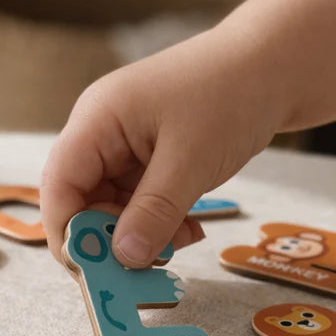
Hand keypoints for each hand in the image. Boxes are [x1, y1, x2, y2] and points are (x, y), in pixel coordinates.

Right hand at [41, 27, 281, 267]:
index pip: (60, 185)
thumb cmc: (231, 95)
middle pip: (82, 198)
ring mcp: (126, 142)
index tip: (95, 272)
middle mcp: (102, 131)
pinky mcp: (150, 154)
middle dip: (109, 237)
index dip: (69, 232)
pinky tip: (190, 228)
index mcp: (97, 120)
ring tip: (181, 242)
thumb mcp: (190, 160)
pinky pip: (140, 199)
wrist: (276, 63)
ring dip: (141, 232)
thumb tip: (124, 258)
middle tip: (145, 266)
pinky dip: (160, 219)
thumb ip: (154, 212)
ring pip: (113, 204)